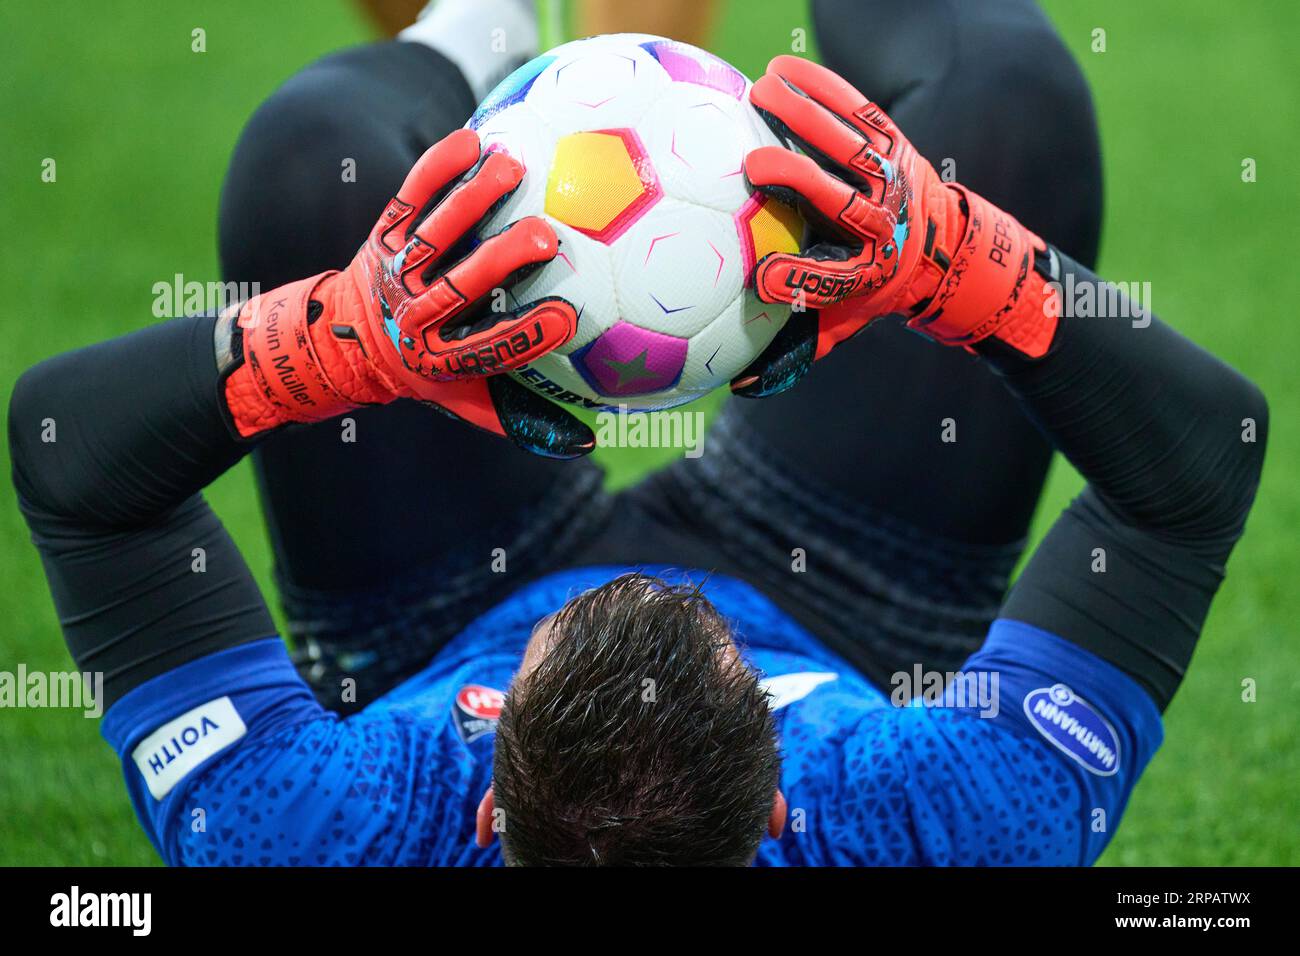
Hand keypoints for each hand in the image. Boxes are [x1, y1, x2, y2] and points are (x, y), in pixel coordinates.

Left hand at [222, 128, 594, 457]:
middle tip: (548, 236)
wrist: (339, 339)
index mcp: (438, 357)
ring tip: (514, 167)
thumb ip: (521, 418)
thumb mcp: (463, 399)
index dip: (528, 335)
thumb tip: (588, 444)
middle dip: (504, 259)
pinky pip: (411, 194)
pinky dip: (437, 166)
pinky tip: (472, 138)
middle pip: (462, 284)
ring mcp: (396, 268)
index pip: (489, 349)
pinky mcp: (384, 231)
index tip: (569, 316)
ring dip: (475, 198)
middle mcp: (414, 313)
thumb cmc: (422, 368)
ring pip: (437, 230)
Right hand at [731, 57, 1057, 397]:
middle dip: (798, 179)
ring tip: (759, 91)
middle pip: (839, 200)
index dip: (795, 282)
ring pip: (848, 143)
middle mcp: (882, 223)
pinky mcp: (893, 140)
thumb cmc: (877, 287)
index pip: (829, 281)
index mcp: (868, 271)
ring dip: (804, 115)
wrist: (947, 246)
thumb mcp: (846, 321)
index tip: (757, 280)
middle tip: (751, 162)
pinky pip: (857, 108)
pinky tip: (783, 67)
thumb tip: (737, 388)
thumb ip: (796, 347)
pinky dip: (822, 86)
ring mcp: (891, 175)